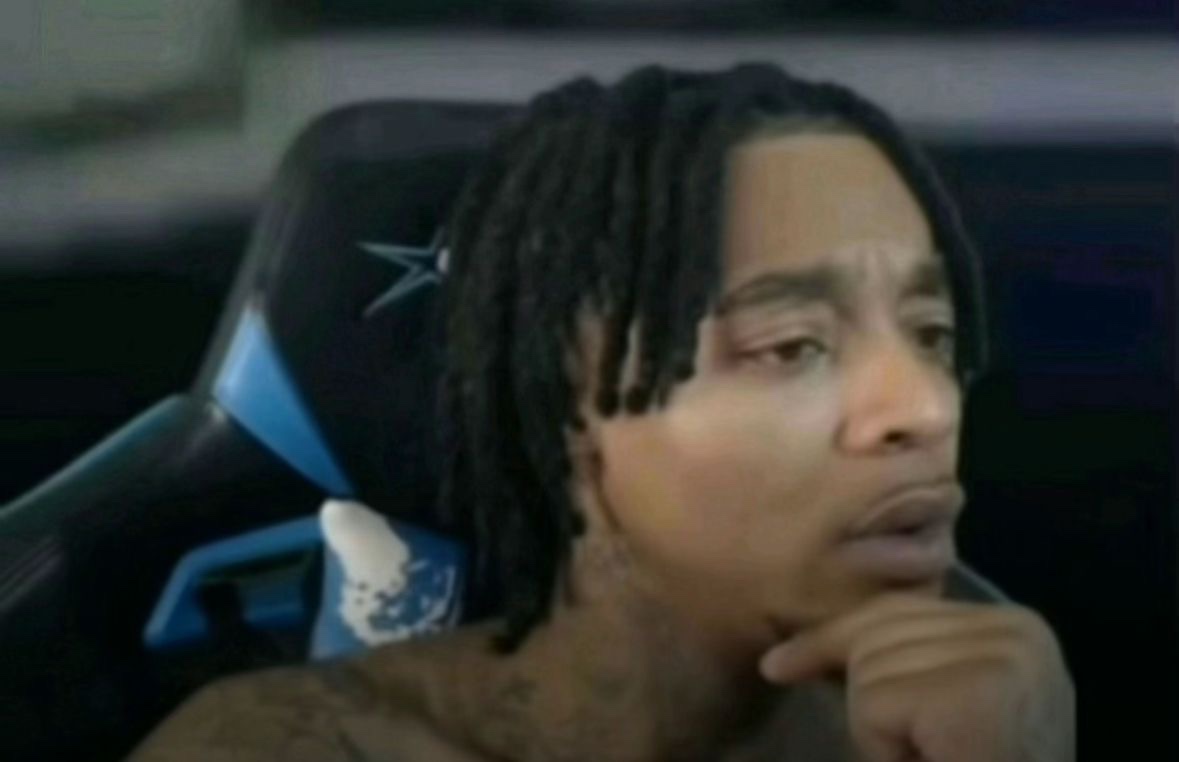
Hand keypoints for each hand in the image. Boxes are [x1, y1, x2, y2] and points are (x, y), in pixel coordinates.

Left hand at [759, 595, 1074, 761]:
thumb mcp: (932, 715)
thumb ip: (896, 665)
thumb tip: (789, 649)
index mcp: (1017, 628)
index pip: (898, 607)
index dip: (831, 640)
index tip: (776, 666)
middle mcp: (1019, 631)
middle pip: (877, 630)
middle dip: (865, 697)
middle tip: (915, 748)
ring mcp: (1004, 658)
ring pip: (868, 669)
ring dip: (881, 734)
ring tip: (935, 754)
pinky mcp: (977, 694)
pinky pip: (874, 705)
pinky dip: (882, 749)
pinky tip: (929, 760)